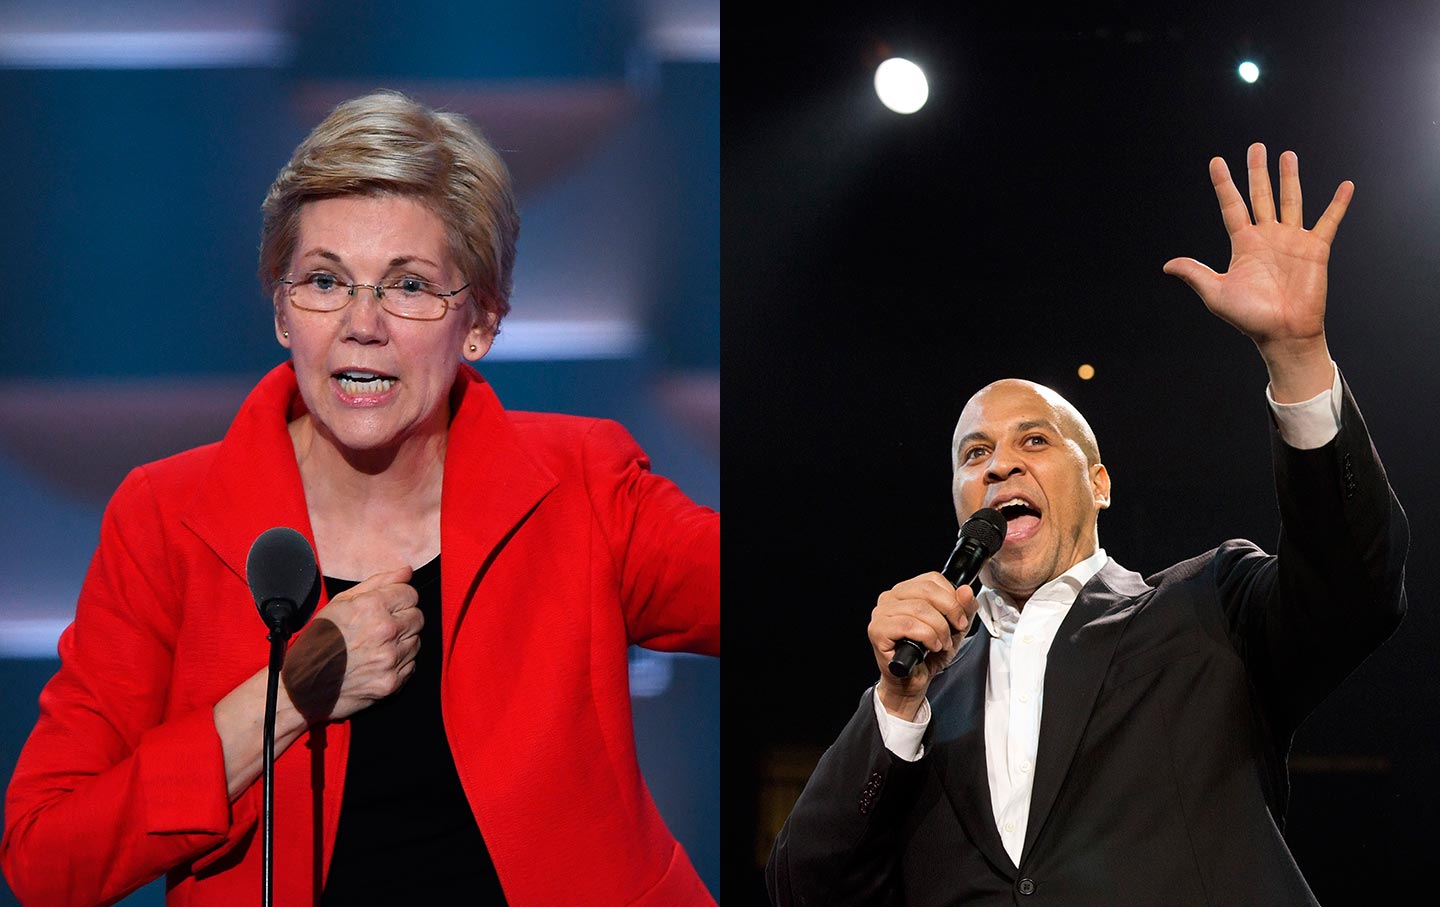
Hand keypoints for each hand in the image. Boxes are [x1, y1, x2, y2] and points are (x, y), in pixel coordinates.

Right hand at [284, 566, 420, 722]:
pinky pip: (411, 665)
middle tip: (382, 627)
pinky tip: (378, 662)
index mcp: (372, 607)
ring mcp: (390, 659)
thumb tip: (406, 571)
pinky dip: (399, 663)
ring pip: (416, 641)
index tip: (389, 606)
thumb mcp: (340, 603)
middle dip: (403, 618)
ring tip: (377, 646)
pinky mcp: (392, 681)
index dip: (399, 598)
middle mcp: (385, 632)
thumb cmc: (318, 642)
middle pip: (417, 616)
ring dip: (402, 642)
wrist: (302, 687)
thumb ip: (378, 583)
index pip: (409, 594)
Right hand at [868, 573, 977, 719]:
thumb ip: (963, 609)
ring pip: (919, 608)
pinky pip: (908, 626)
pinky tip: (929, 647)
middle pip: (926, 590)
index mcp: (906, 591)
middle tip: (955, 630)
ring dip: (939, 630)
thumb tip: (965, 591)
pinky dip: (926, 637)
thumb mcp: (954, 629)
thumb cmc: (927, 655)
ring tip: (940, 643)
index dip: (952, 597)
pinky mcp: (877, 630)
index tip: (960, 617)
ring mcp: (881, 613)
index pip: (932, 579)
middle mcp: (890, 598)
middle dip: (949, 612)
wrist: (910, 682)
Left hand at [1163, 143, 1349, 400]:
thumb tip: (1167, 265)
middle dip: (1258, 172)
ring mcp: (1293, 240)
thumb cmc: (1250, 317)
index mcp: (1244, 245)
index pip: (1232, 206)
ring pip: (1291, 201)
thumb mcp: (1216, 293)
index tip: (1216, 162)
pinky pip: (1329, 221)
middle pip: (1261, 196)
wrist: (1283, 333)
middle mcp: (1268, 237)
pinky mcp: (1316, 249)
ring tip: (1288, 155)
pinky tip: (1345, 185)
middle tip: (1256, 146)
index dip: (1224, 185)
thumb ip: (1195, 273)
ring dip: (1289, 178)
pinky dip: (1338, 204)